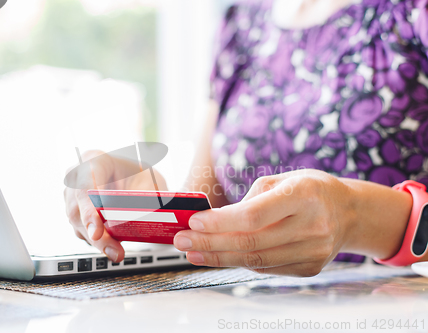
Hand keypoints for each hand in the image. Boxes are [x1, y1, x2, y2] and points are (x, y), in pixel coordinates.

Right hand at [64, 150, 166, 261]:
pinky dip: (97, 242)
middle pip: (78, 208)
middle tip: (112, 249)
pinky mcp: (77, 213)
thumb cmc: (140, 174)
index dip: (89, 209)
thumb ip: (146, 197)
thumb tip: (145, 218)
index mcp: (94, 159)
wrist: (136, 177)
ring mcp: (73, 195)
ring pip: (78, 223)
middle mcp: (78, 176)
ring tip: (116, 252)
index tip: (97, 230)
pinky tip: (112, 248)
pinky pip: (82, 230)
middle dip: (96, 234)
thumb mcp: (149, 181)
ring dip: (97, 241)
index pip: (85, 184)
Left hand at [173, 169, 355, 275]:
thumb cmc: (310, 189)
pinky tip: (219, 256)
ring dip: (218, 257)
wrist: (349, 212)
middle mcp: (312, 226)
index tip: (193, 222)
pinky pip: (266, 268)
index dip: (220, 222)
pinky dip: (239, 262)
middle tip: (182, 241)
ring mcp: (313, 251)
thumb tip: (214, 221)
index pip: (253, 215)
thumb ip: (249, 199)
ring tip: (193, 252)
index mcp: (304, 195)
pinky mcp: (309, 267)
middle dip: (209, 243)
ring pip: (255, 261)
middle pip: (250, 242)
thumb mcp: (282, 179)